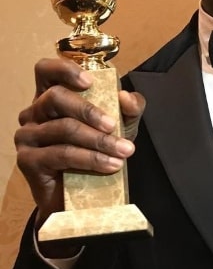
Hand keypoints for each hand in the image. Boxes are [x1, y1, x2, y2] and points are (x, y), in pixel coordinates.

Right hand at [15, 57, 144, 224]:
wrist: (79, 198)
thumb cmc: (96, 153)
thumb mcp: (119, 127)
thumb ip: (129, 109)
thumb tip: (127, 97)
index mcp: (50, 97)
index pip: (45, 70)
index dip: (64, 69)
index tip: (89, 81)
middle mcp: (33, 113)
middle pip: (55, 97)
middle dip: (89, 111)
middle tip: (114, 126)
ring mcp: (27, 136)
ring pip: (63, 128)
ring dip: (98, 141)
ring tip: (123, 151)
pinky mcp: (27, 160)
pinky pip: (60, 154)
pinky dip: (90, 159)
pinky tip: (110, 166)